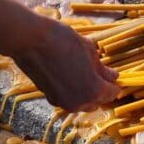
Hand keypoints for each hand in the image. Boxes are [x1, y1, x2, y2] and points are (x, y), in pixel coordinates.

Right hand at [0, 0, 118, 112]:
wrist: (30, 40)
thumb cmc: (63, 41)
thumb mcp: (90, 51)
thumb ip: (102, 68)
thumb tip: (112, 76)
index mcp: (94, 91)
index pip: (112, 93)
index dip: (114, 84)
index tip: (112, 76)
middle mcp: (79, 102)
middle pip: (97, 101)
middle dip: (100, 90)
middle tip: (98, 73)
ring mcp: (63, 102)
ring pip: (82, 103)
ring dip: (86, 92)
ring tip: (82, 73)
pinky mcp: (49, 98)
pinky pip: (68, 99)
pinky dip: (72, 91)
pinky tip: (69, 75)